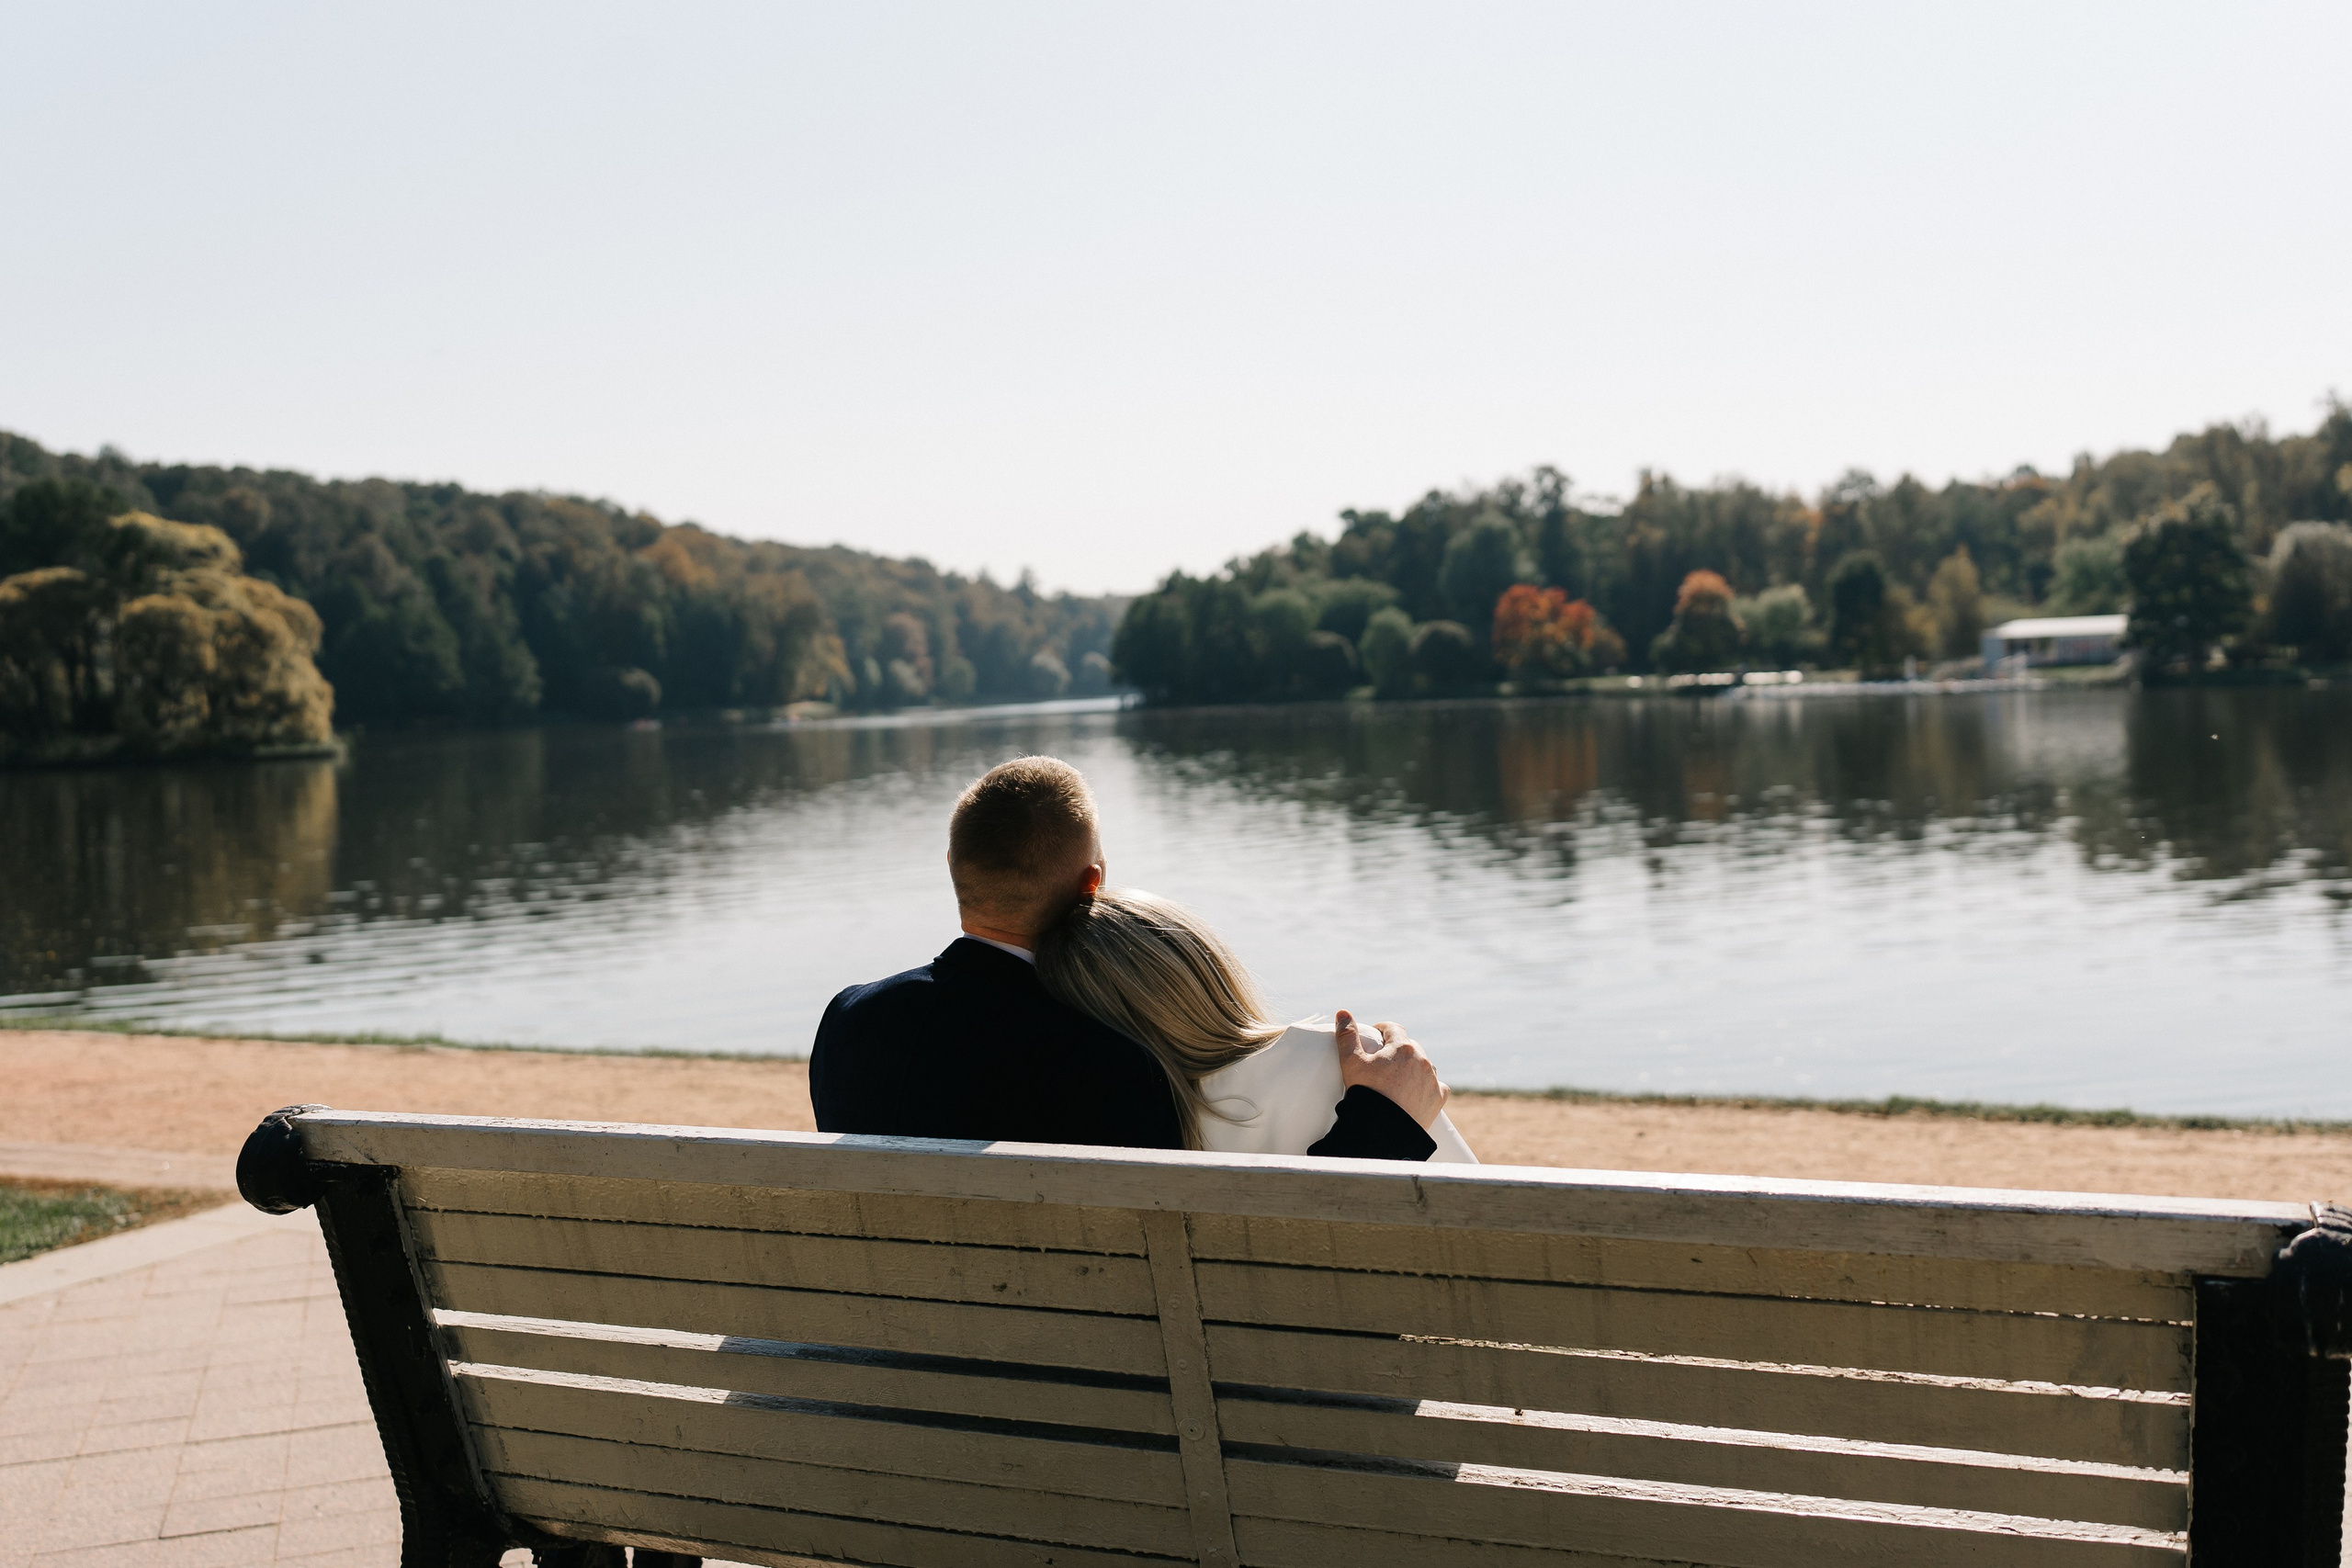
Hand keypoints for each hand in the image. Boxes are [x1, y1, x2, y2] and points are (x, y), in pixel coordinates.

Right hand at [1334, 1010, 1448, 1129]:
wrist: (1383, 1130)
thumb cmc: (1365, 1094)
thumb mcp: (1351, 1062)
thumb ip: (1346, 1036)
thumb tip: (1342, 1013)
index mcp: (1402, 1047)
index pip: (1393, 1029)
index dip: (1382, 1030)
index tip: (1375, 1036)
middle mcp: (1422, 1060)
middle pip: (1409, 1047)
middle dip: (1397, 1050)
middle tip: (1383, 1061)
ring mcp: (1432, 1079)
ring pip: (1423, 1065)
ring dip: (1413, 1066)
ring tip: (1399, 1077)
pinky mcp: (1438, 1098)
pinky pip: (1436, 1086)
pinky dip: (1427, 1085)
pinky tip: (1418, 1091)